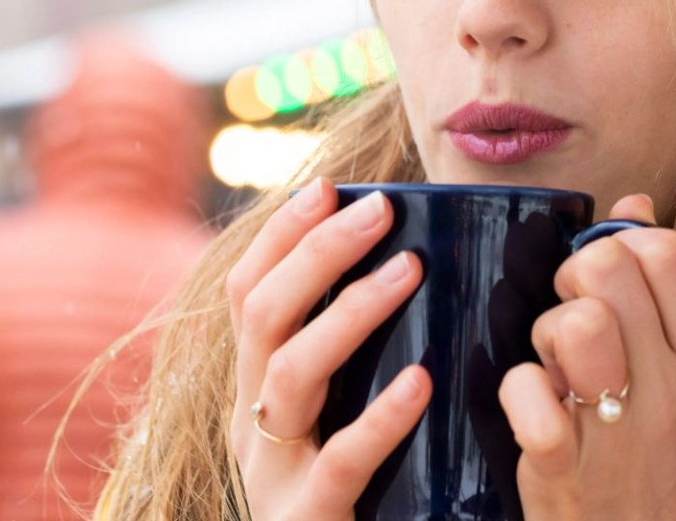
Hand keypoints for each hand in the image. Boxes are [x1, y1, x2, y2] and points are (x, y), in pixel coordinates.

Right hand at [225, 178, 428, 519]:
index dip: (282, 234)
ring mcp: (272, 477)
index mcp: (257, 392)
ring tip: (409, 271)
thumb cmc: (361, 498)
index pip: (249, 294)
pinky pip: (338, 464)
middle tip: (382, 208)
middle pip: (262, 318)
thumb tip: (426, 267)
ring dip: (347, 314)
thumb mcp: (343, 419)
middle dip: (316, 252)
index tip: (331, 185)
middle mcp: (252, 426)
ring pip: (288, 378)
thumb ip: (364, 359)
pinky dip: (378, 417)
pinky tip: (419, 382)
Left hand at [498, 195, 675, 520]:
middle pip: (611, 270)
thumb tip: (635, 204)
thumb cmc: (664, 465)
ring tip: (554, 362)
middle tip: (571, 316)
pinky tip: (532, 408)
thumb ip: (667, 293)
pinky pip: (527, 390)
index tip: (611, 282)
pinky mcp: (564, 469)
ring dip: (547, 331)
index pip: (670, 252)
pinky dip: (517, 389)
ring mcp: (622, 434)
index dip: (624, 246)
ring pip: (576, 322)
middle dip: (574, 278)